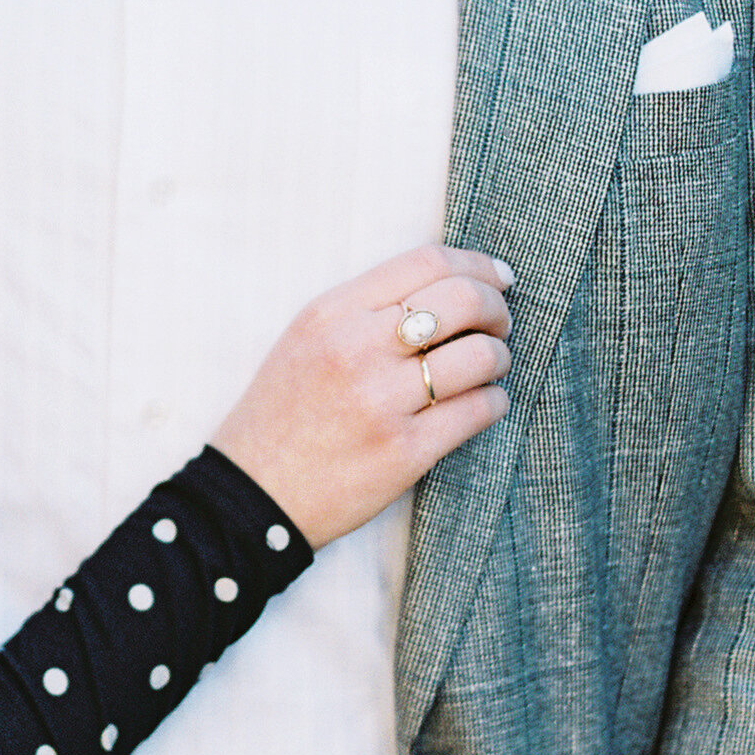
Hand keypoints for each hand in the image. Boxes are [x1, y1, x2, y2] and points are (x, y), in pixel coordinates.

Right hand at [211, 246, 513, 551]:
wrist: (254, 493)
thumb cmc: (285, 414)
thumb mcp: (307, 340)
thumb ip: (366, 309)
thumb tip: (449, 285)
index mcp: (332, 313)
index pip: (427, 262)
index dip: (477, 265)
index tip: (498, 278)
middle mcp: (356, 349)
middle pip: (462, 300)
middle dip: (497, 309)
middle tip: (500, 326)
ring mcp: (381, 402)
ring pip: (481, 356)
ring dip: (499, 358)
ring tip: (489, 369)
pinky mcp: (404, 451)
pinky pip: (479, 410)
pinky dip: (494, 402)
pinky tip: (482, 405)